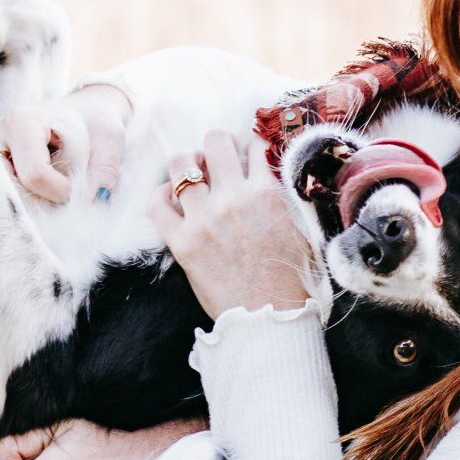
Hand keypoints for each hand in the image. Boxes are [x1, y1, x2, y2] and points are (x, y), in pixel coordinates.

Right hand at [0, 80, 130, 203]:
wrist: (82, 113)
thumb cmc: (93, 122)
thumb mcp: (110, 139)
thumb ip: (105, 171)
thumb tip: (96, 204)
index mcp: (23, 121)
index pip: (34, 174)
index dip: (59, 191)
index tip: (76, 188)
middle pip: (11, 189)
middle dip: (41, 201)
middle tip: (63, 192)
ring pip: (3, 196)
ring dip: (30, 202)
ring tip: (51, 189)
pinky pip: (0, 195)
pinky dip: (22, 201)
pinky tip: (39, 193)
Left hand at [150, 128, 316, 319]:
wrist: (268, 318)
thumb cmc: (291, 277)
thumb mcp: (302, 228)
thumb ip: (288, 194)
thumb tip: (276, 168)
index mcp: (267, 193)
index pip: (254, 144)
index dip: (250, 144)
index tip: (248, 154)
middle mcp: (233, 199)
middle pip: (215, 140)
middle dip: (217, 144)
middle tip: (219, 160)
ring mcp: (204, 219)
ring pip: (180, 162)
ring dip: (187, 163)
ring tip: (194, 175)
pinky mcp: (182, 243)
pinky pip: (157, 204)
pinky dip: (161, 195)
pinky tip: (171, 198)